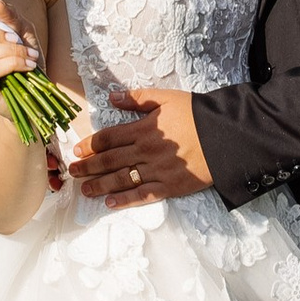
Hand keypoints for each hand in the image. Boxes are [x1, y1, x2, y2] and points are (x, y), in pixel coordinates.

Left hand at [66, 87, 213, 202]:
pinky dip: (125, 200)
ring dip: (100, 185)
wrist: (226, 135)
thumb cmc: (196, 114)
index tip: (77, 151)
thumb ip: (137, 98)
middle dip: (88, 167)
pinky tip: (110, 204)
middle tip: (73, 172)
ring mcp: (157, 171)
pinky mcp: (170, 186)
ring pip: (122, 180)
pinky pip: (143, 195)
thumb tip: (111, 97)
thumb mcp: (166, 98)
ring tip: (85, 190)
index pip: (108, 138)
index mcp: (143, 129)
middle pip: (109, 160)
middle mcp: (146, 151)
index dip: (90, 145)